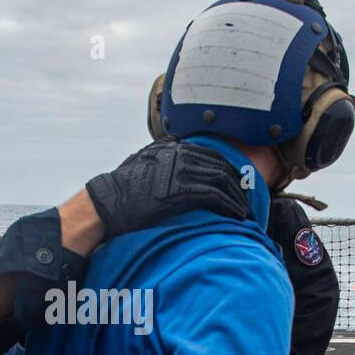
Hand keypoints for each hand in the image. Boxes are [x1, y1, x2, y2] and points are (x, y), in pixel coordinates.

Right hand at [84, 140, 248, 239]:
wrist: (107, 202)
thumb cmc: (123, 186)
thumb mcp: (143, 158)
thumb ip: (162, 149)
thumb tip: (175, 139)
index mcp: (174, 148)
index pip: (214, 156)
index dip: (231, 172)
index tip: (239, 185)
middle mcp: (180, 156)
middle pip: (222, 168)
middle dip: (238, 185)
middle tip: (248, 199)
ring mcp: (180, 173)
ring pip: (222, 181)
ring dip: (238, 197)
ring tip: (245, 210)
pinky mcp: (179, 192)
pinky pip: (214, 196)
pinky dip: (230, 205)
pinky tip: (237, 215)